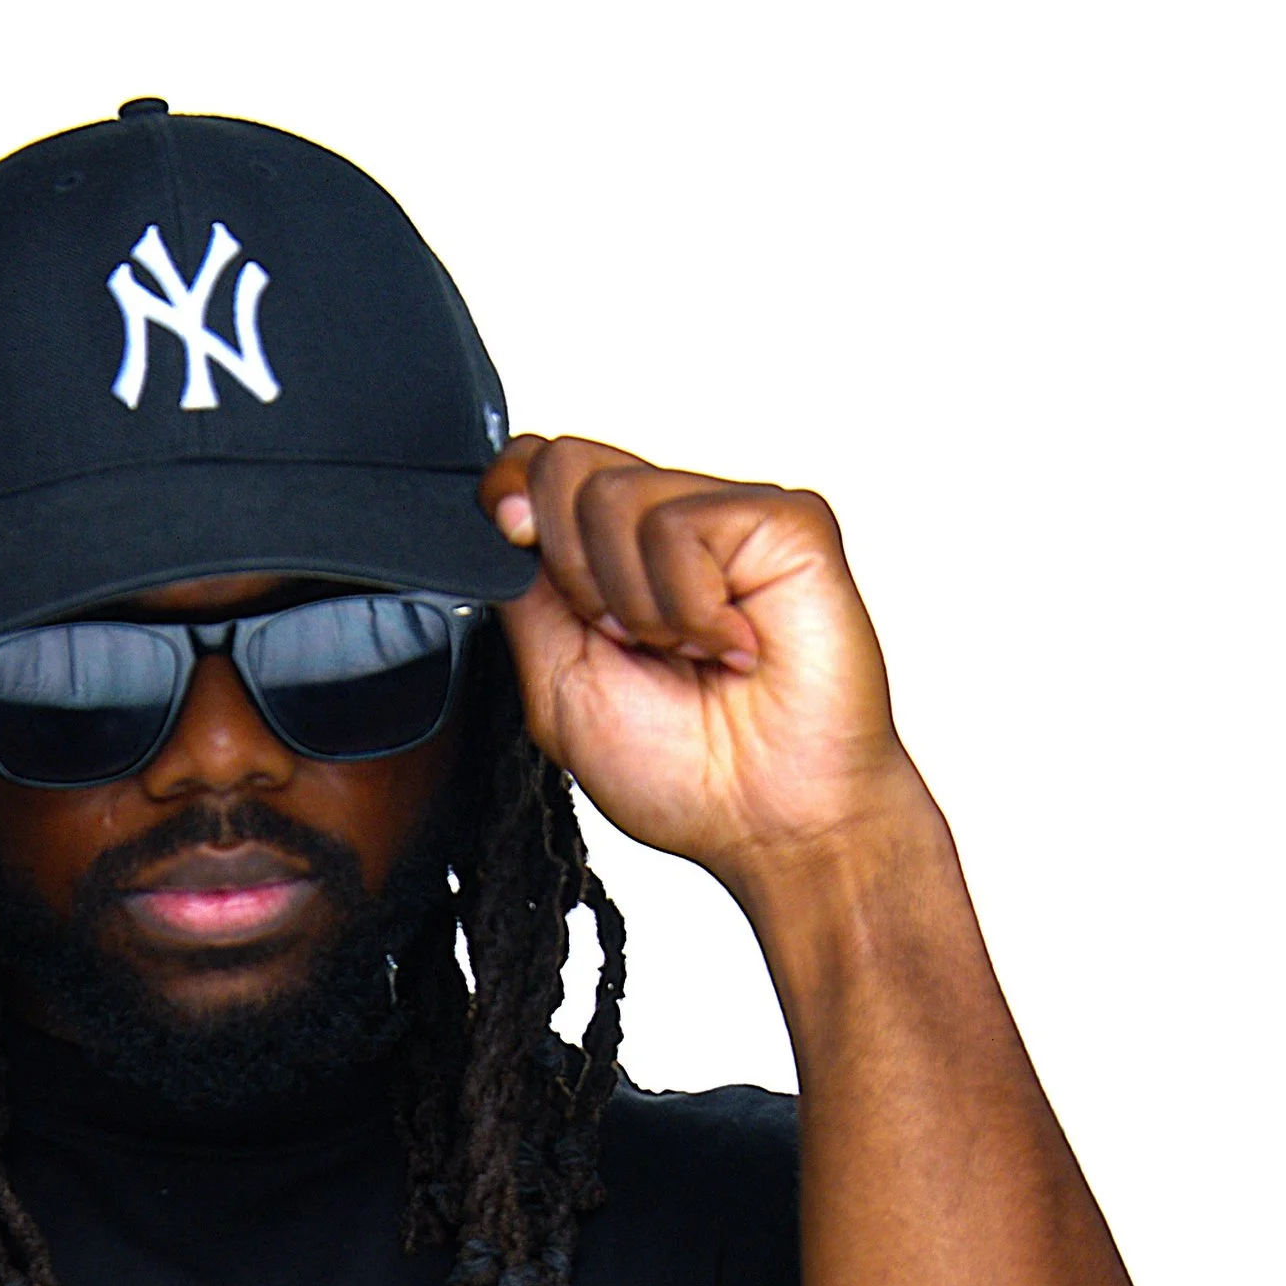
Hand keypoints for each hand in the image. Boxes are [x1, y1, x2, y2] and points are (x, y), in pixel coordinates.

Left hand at [483, 437, 927, 891]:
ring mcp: (729, 516)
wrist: (773, 822)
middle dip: (569, 571)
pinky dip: (689, 608)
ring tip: (687, 653)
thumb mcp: (559, 686)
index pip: (541, 466)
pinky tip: (732, 645)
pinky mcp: (785, 519)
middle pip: (564, 463)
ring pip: (613, 497)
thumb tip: (501, 516)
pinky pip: (680, 526)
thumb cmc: (687, 773)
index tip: (509, 531)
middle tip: (626, 642)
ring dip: (634, 605)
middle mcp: (670, 525)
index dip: (509, 485)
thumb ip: (524, 596)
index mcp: (615, 559)